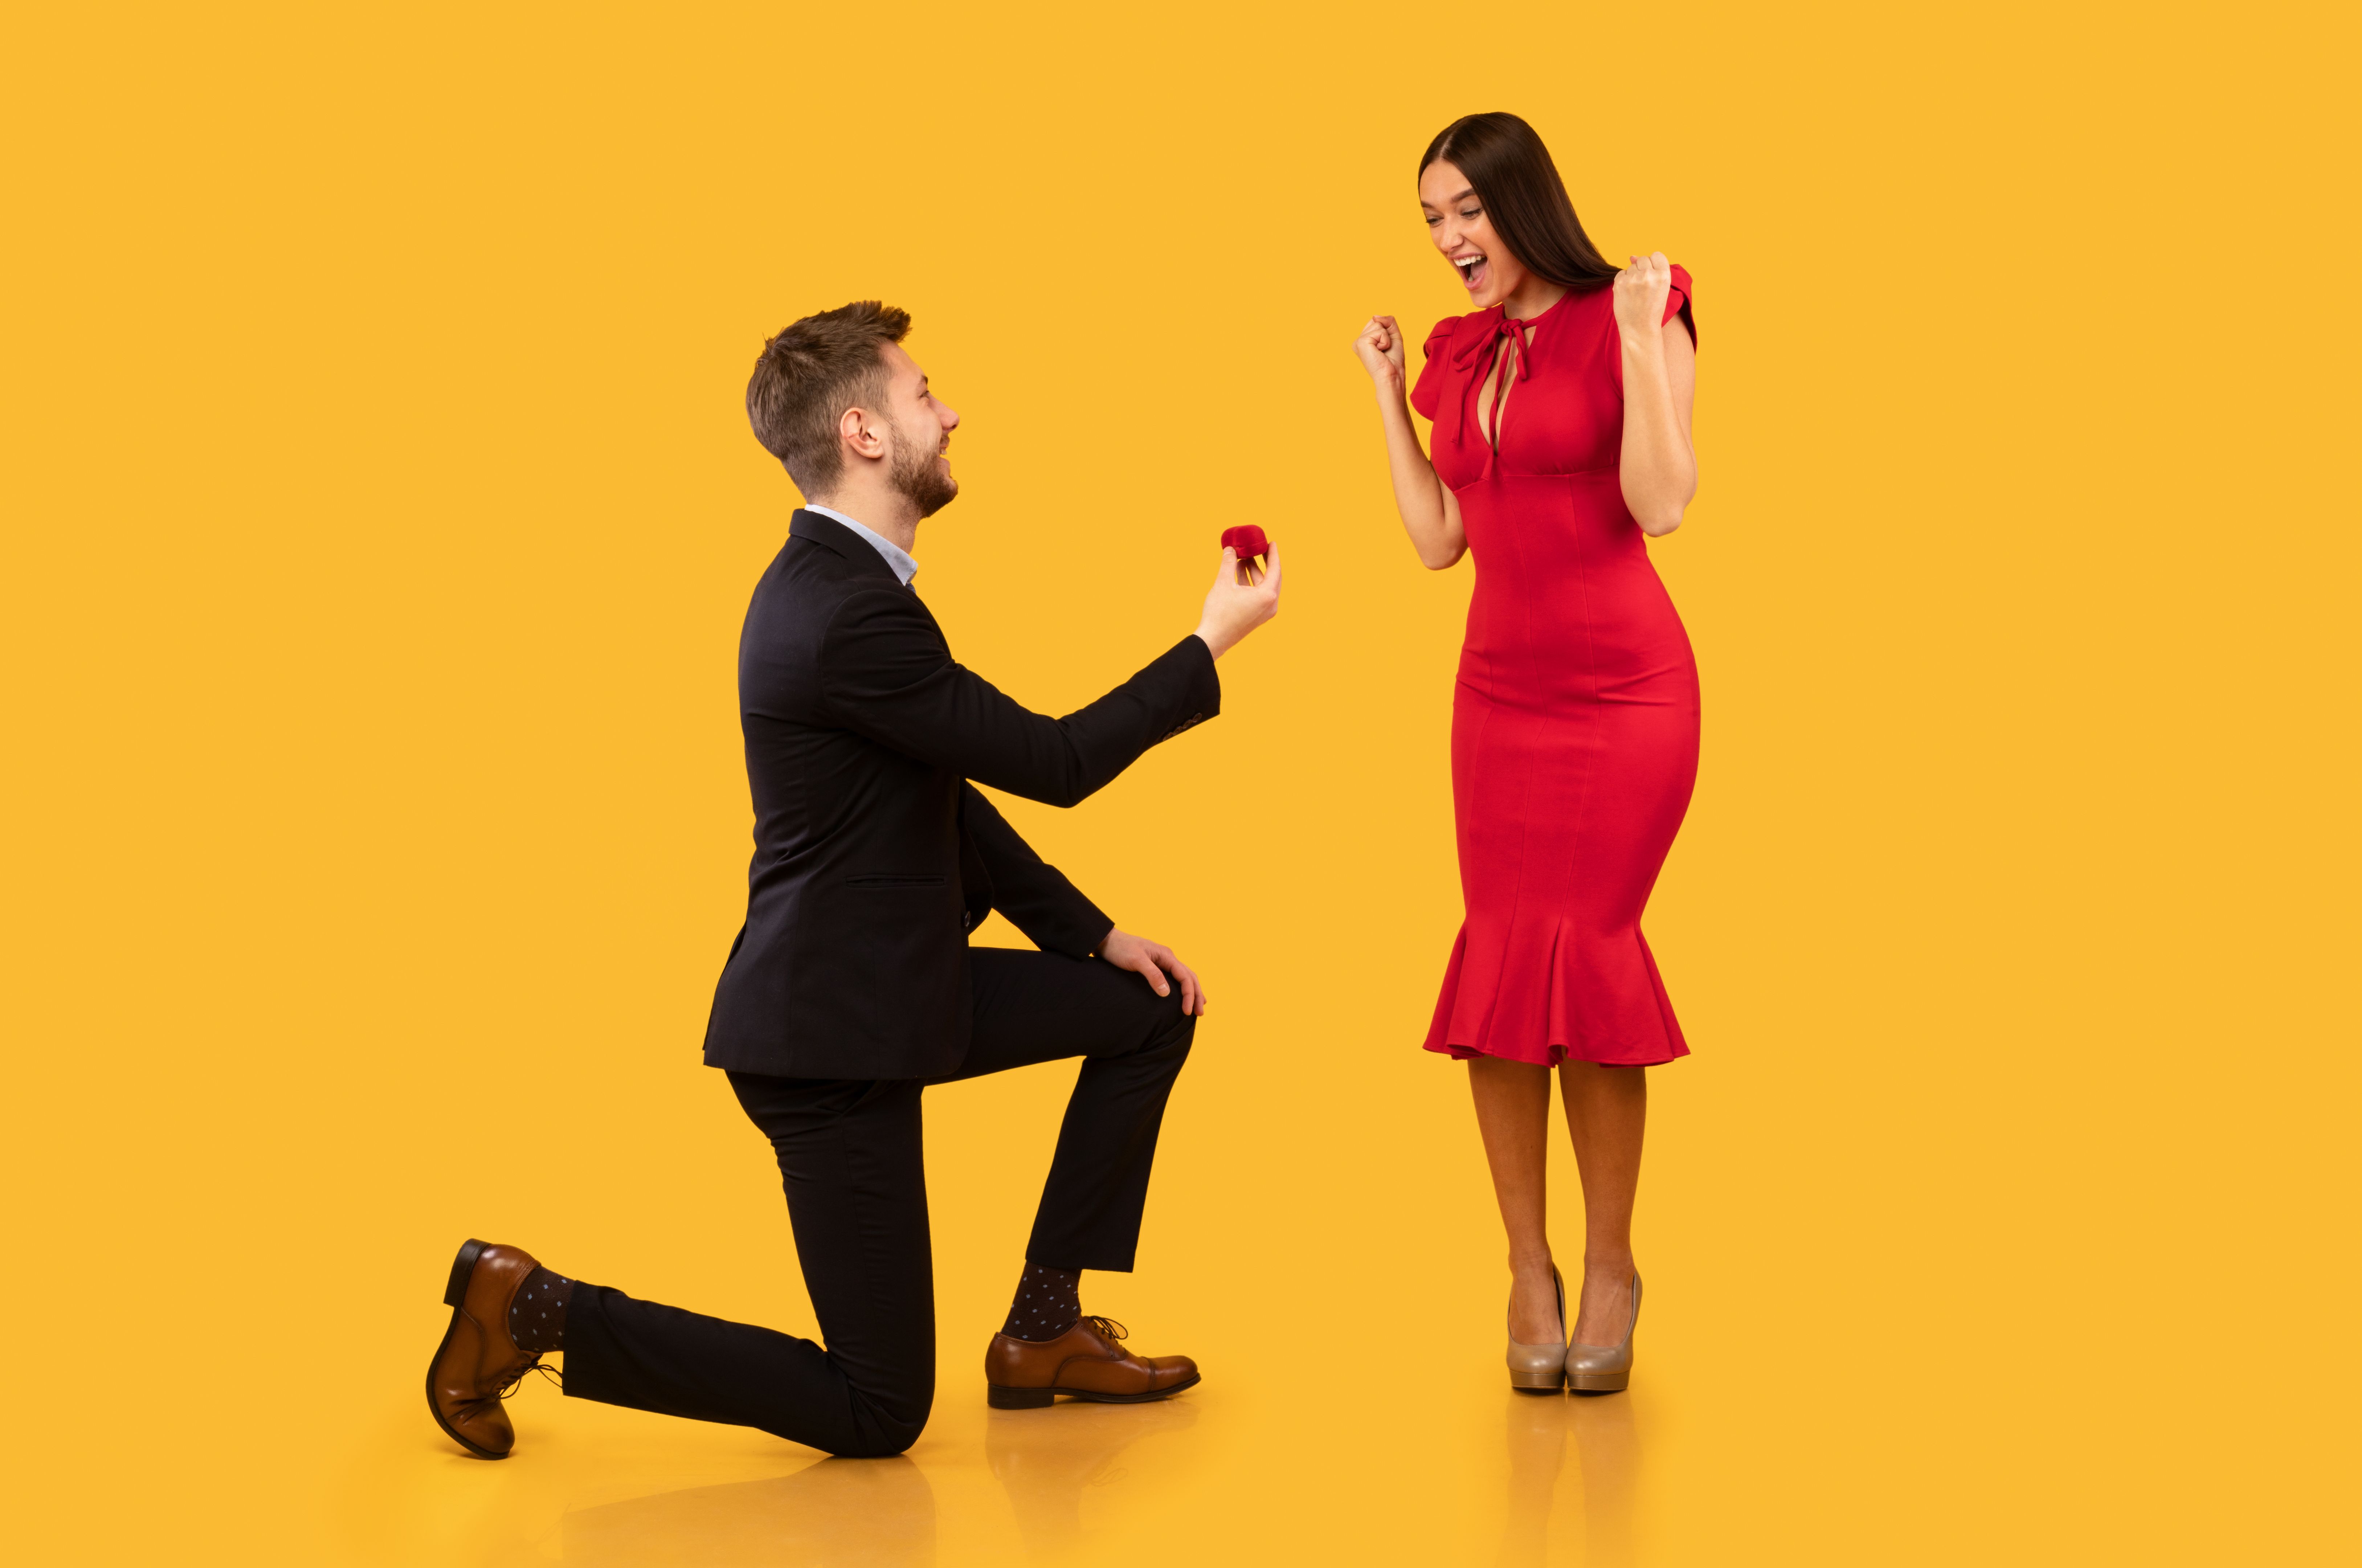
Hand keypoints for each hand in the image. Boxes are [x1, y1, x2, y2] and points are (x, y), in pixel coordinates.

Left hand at [1098, 928, 1206, 1014]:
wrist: (1106, 942)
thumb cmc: (1120, 949)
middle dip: (1197, 995)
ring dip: (1193, 991)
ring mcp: (1162, 961)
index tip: (1187, 1011)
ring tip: (1198, 1006)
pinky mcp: (1155, 966)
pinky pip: (1175, 977)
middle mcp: (1167, 958)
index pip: (1185, 976)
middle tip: (1200, 1013)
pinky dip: (1183, 987)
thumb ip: (1152, 975)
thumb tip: (1167, 993)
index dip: (1189, 995)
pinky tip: (1183, 995)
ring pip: (1184, 977)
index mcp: (1166, 955)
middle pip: (1189, 977)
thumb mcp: (1135, 961)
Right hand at [1192, 539, 1281, 658]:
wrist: (1213, 639)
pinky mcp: (1257, 616)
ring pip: (1263, 586)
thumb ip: (1229, 563)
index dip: (1273, 554)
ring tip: (1243, 559)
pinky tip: (1239, 573)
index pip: (1275, 569)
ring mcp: (1265, 612)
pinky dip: (1250, 583)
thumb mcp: (1223, 583)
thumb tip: (1230, 549)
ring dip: (1254, 572)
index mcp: (1267, 596)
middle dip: (1264, 562)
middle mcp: (1270, 605)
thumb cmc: (1219, 613)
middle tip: (1258, 548)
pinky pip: (1258, 595)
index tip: (1271, 542)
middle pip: (1272, 577)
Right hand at [1354, 315, 1407, 392]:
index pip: (1376, 321)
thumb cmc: (1393, 360)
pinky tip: (1380, 352)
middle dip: (1386, 333)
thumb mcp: (1393, 335)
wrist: (1392, 375)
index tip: (1386, 346)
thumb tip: (1375, 316)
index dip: (1387, 331)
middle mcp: (1358, 341)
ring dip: (1386, 338)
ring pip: (1378, 325)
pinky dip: (1385, 341)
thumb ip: (1388, 321)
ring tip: (1382, 351)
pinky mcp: (1361, 343)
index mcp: (1363, 340)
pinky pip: (1379, 331)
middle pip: (1376, 321)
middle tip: (1385, 349)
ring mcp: (1358, 342)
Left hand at [1612, 252, 1673, 344]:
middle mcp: (1649, 275)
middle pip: (1643, 259)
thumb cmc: (1652, 310)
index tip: (1652, 274)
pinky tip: (1627, 293)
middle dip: (1642, 269)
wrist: (1640, 329)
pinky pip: (1620, 273)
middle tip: (1643, 287)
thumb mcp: (1660, 289)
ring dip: (1632, 275)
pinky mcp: (1619, 284)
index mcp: (1664, 276)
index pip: (1657, 255)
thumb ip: (1651, 270)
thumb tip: (1632, 256)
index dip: (1654, 263)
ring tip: (1635, 292)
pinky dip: (1623, 281)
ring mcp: (1633, 279)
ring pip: (1631, 266)